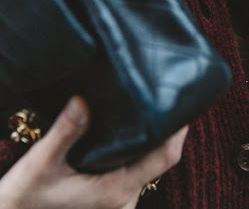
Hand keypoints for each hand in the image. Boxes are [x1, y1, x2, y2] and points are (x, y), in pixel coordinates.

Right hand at [0, 96, 187, 208]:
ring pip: (146, 163)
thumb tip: (83, 100)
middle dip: (165, 127)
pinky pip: (133, 168)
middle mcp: (124, 199)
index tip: (184, 102)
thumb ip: (64, 132)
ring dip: (150, 137)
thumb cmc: (23, 200)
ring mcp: (118, 201)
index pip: (164, 159)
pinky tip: (127, 126)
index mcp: (116, 191)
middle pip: (159, 158)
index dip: (178, 131)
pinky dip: (136, 147)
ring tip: (147, 102)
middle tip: (164, 90)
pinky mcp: (109, 197)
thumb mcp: (40, 163)